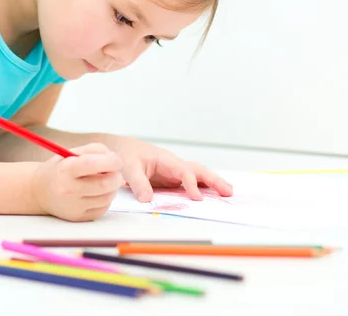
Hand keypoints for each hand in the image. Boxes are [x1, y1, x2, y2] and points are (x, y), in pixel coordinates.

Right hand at [31, 143, 123, 221]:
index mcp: (66, 169)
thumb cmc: (60, 168)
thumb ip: (95, 150)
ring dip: (112, 188)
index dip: (111, 161)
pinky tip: (97, 193)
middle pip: (105, 184)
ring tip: (103, 181)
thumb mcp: (72, 152)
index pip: (93, 164)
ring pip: (108, 197)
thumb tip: (115, 160)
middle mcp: (69, 189)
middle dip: (116, 176)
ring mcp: (73, 206)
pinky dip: (106, 199)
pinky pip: (103, 208)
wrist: (40, 191)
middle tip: (114, 171)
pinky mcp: (79, 217)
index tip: (115, 159)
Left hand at [105, 136, 232, 202]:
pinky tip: (210, 197)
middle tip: (228, 192)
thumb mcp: (127, 167)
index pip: (184, 171)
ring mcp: (173, 172)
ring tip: (227, 194)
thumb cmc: (125, 153)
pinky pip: (188, 184)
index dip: (191, 184)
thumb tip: (147, 199)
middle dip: (213, 181)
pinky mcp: (170, 180)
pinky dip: (201, 189)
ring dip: (212, 184)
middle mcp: (172, 164)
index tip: (196, 199)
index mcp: (165, 159)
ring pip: (197, 176)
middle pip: (198, 170)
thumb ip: (137, 182)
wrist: (120, 148)